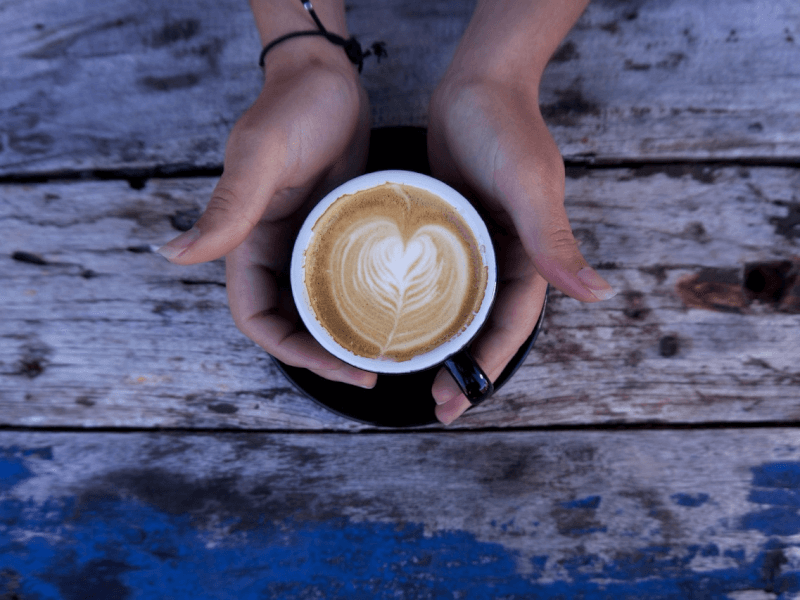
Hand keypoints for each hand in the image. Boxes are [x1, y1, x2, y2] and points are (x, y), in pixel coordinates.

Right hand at [158, 54, 377, 388]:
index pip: (256, 317)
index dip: (288, 351)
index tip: (332, 365)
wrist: (330, 79)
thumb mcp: (262, 159)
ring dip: (341, 335)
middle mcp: (274, 251)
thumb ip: (226, 210)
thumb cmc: (295, 108)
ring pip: (317, 307)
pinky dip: (357, 303)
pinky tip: (388, 313)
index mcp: (247, 242)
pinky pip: (341, 280)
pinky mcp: (333, 231)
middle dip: (322, 355)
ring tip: (382, 353)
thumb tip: (174, 255)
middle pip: (290, 323)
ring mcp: (305, 243)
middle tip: (369, 370)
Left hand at [427, 77, 614, 424]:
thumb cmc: (505, 130)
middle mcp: (503, 259)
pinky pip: (435, 278)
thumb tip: (599, 294)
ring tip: (412, 373)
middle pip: (484, 327)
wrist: (474, 86)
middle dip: (463, 370)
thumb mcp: (528, 186)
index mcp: (529, 258)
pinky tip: (394, 320)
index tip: (458, 402)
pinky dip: (422, 304)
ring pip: (459, 308)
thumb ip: (555, 240)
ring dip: (442, 343)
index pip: (510, 327)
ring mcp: (474, 247)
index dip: (486, 368)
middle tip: (436, 406)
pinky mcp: (447, 231)